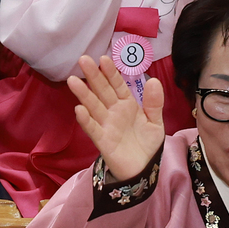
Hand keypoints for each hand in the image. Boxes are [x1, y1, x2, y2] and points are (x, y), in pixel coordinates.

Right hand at [67, 54, 166, 181]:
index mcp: (127, 104)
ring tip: (73, 81)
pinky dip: (86, 120)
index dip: (111, 72)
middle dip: (93, 76)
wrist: (144, 169)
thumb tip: (154, 80)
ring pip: (94, 106)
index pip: (117, 85)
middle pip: (102, 91)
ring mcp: (106, 125)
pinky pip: (93, 129)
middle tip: (83, 59)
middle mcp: (113, 112)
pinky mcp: (102, 141)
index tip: (103, 59)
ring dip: (84, 94)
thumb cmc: (147, 144)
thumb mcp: (155, 122)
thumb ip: (154, 103)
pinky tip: (79, 109)